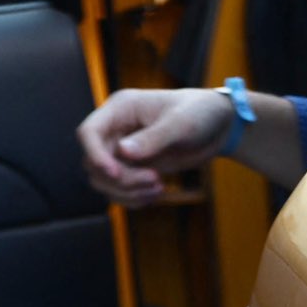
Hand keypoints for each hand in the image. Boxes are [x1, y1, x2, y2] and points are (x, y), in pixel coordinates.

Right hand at [77, 88, 231, 203]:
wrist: (217, 126)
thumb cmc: (200, 112)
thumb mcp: (181, 124)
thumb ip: (153, 138)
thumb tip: (123, 152)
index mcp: (121, 109)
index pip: (88, 132)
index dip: (95, 155)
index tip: (116, 173)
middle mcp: (116, 129)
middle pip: (93, 163)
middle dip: (120, 179)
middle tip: (154, 179)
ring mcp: (123, 150)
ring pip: (103, 181)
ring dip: (127, 191)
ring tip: (158, 187)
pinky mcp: (133, 168)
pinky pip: (119, 190)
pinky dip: (133, 198)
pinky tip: (157, 193)